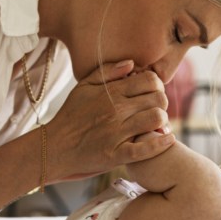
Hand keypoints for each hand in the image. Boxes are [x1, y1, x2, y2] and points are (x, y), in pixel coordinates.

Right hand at [46, 60, 174, 179]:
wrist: (53, 148)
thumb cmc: (70, 116)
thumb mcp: (83, 86)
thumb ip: (107, 71)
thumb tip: (131, 64)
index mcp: (110, 92)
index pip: (149, 80)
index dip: (157, 85)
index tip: (151, 93)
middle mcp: (115, 110)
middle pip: (158, 99)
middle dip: (161, 103)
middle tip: (155, 109)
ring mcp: (116, 133)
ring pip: (156, 119)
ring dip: (162, 122)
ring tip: (156, 125)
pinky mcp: (116, 155)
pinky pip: (146, 149)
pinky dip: (161, 143)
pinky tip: (167, 139)